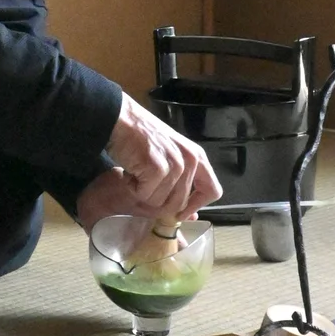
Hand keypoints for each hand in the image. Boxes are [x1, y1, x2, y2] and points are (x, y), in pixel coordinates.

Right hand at [75, 94, 221, 233]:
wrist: (121, 120)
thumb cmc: (142, 137)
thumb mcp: (170, 155)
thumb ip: (183, 182)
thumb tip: (192, 215)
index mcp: (197, 157)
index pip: (213, 191)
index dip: (197, 206)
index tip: (182, 212)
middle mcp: (190, 161)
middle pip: (180, 203)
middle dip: (158, 200)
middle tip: (145, 182)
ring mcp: (175, 164)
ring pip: (160, 202)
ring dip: (142, 191)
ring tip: (137, 171)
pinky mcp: (157, 169)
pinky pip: (145, 195)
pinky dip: (132, 187)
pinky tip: (130, 171)